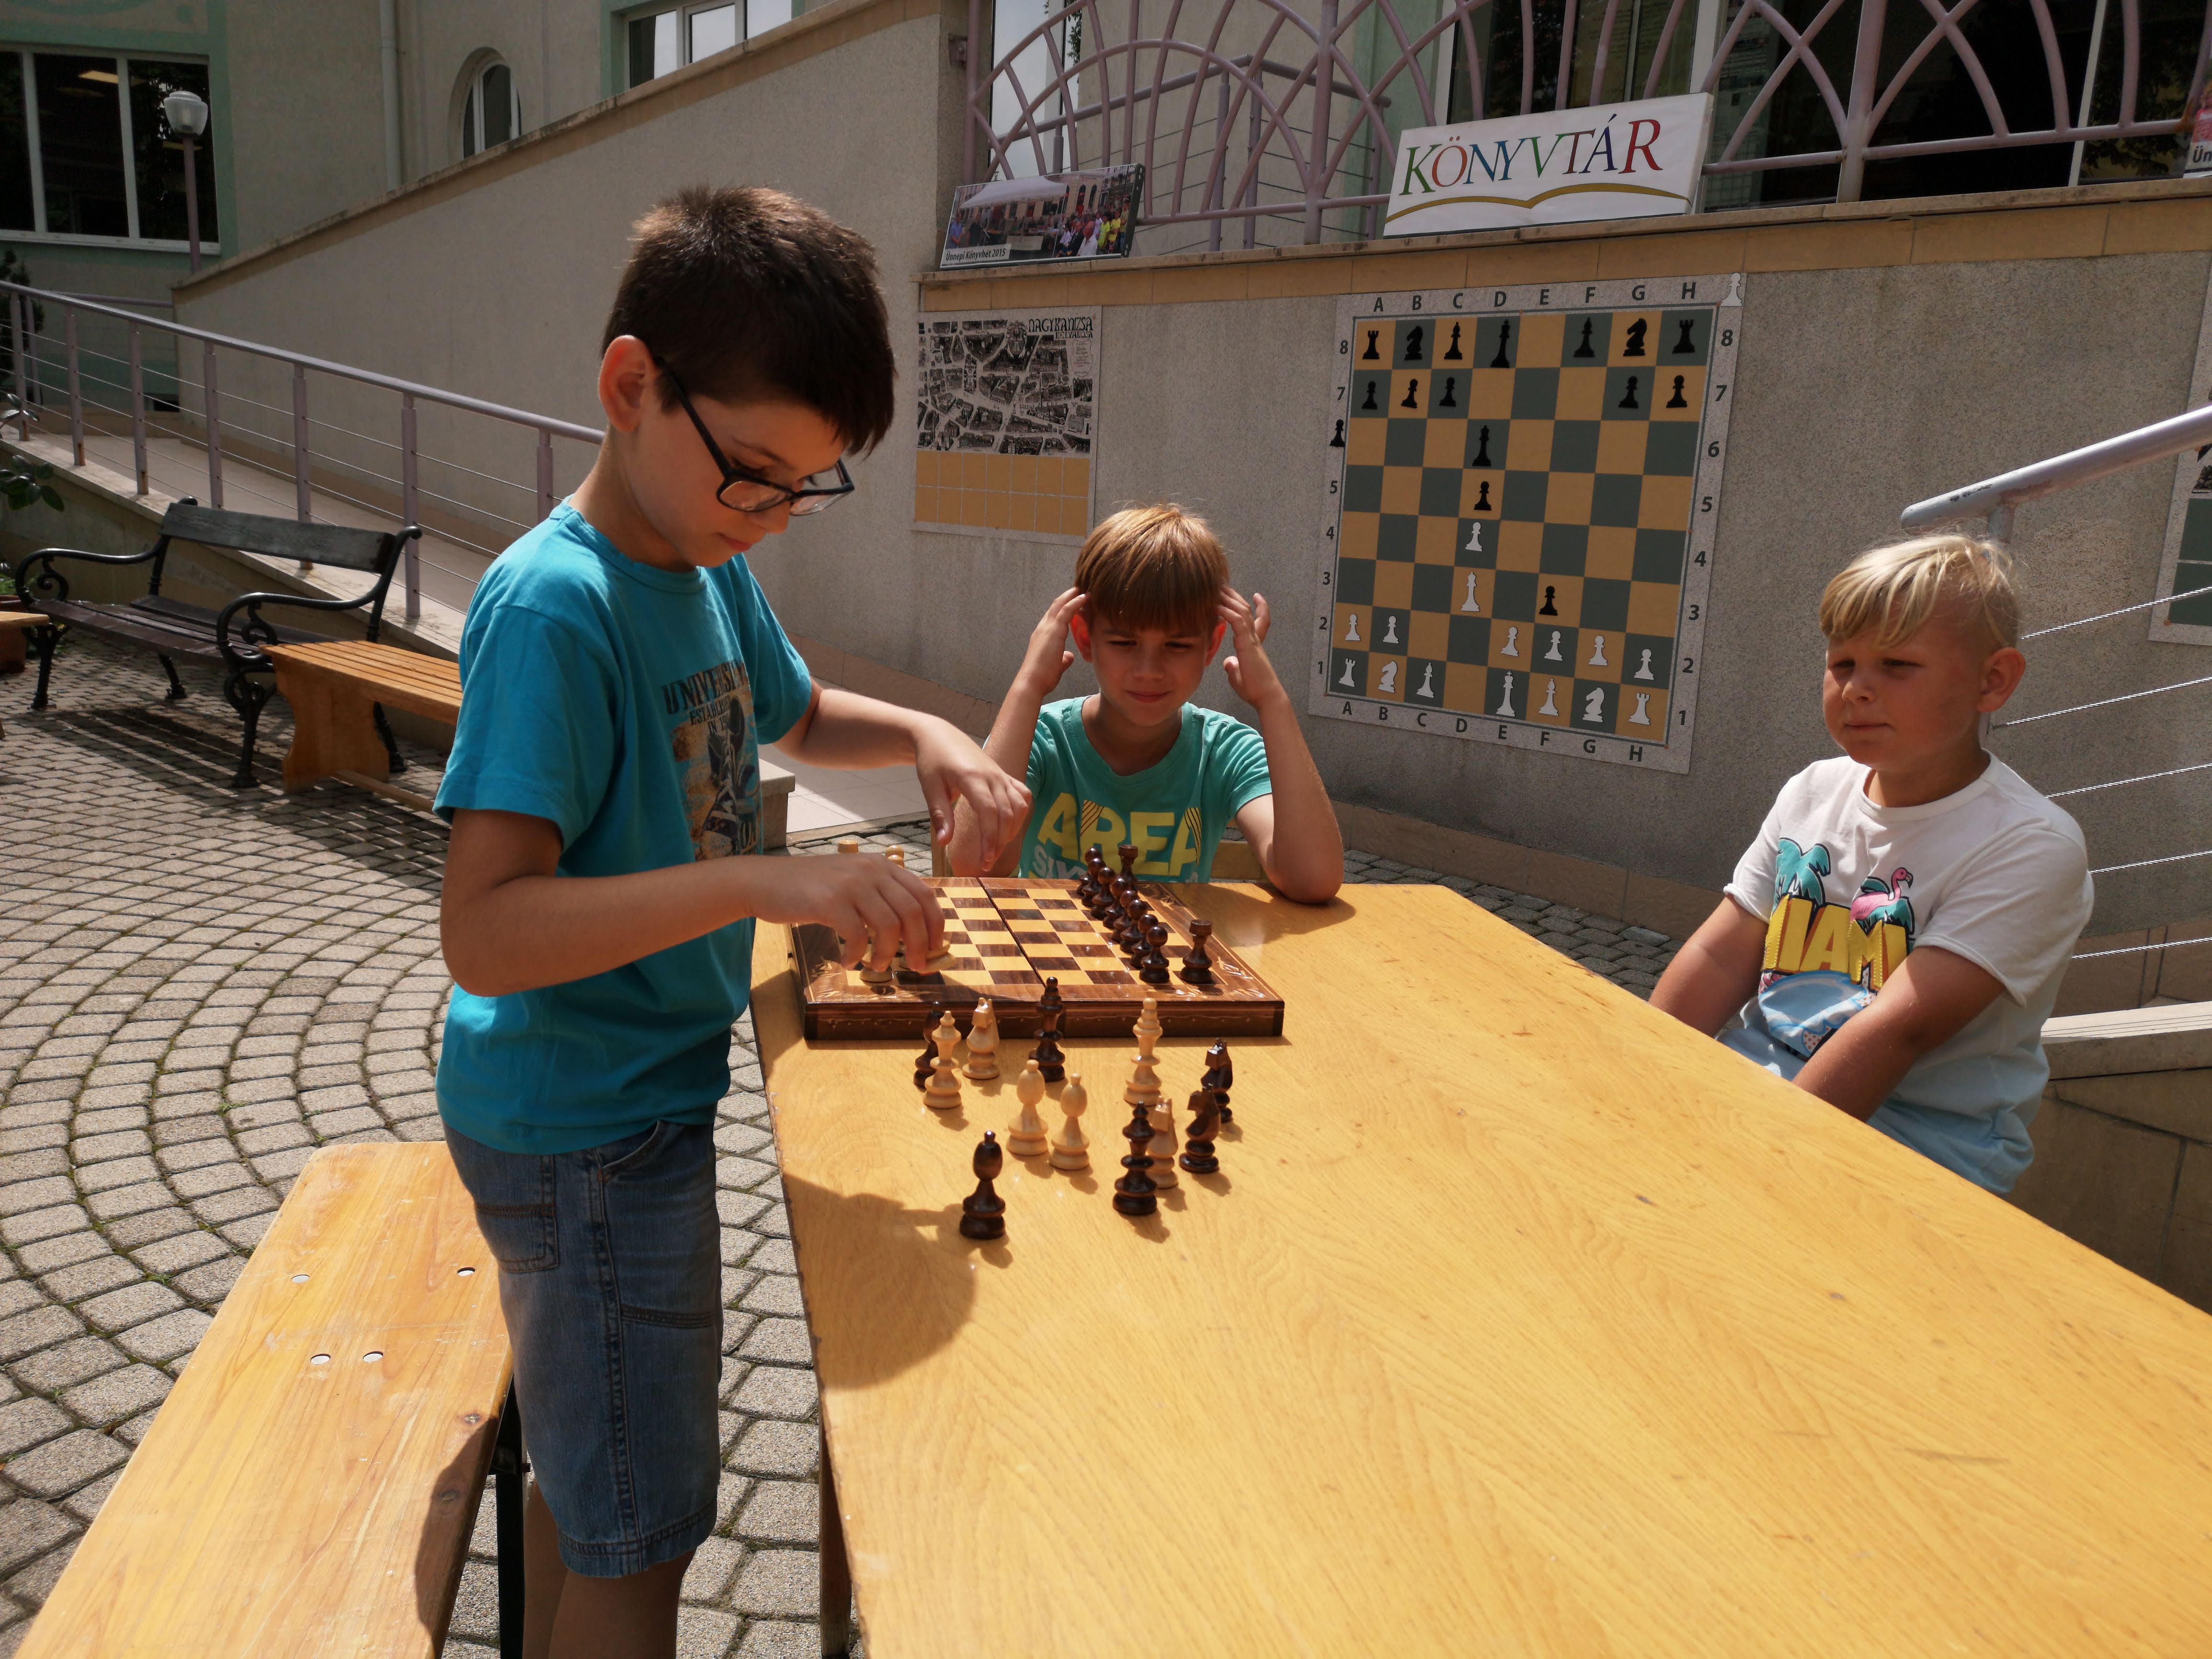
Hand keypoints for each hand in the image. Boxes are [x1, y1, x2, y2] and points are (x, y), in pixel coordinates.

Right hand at [746, 851, 942, 972]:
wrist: (764, 882)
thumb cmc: (809, 888)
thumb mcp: (852, 881)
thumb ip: (880, 896)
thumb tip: (912, 931)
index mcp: (881, 866)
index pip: (924, 894)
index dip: (936, 924)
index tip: (936, 947)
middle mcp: (871, 870)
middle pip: (913, 912)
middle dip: (921, 945)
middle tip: (916, 966)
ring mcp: (850, 884)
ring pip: (890, 926)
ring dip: (888, 954)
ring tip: (877, 966)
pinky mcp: (829, 901)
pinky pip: (857, 936)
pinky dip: (856, 954)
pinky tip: (847, 960)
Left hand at [915, 718, 1030, 864]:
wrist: (940, 735)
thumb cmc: (932, 761)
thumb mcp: (930, 787)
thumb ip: (940, 815)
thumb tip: (944, 843)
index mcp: (972, 777)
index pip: (989, 811)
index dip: (990, 837)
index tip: (985, 860)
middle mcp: (993, 775)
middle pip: (1007, 813)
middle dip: (999, 841)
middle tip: (986, 862)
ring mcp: (1001, 774)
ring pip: (1019, 806)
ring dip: (1012, 830)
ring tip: (996, 847)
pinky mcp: (1004, 775)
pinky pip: (1022, 795)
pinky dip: (1020, 813)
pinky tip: (1009, 827)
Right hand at [1014, 588, 1086, 698]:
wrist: (1032, 682)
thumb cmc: (1042, 677)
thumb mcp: (1056, 665)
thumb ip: (1063, 659)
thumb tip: (1069, 656)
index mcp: (1042, 636)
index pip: (1053, 617)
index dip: (1062, 608)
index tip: (1072, 601)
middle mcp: (1042, 628)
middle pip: (1055, 607)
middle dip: (1066, 597)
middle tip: (1078, 589)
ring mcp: (1047, 628)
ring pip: (1060, 605)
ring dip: (1072, 595)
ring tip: (1083, 589)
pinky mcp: (1054, 630)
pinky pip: (1066, 611)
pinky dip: (1075, 602)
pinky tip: (1084, 597)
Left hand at [1219, 588, 1286, 709]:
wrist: (1266, 696)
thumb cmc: (1255, 690)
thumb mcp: (1239, 676)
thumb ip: (1234, 667)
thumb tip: (1229, 662)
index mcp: (1254, 645)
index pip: (1260, 621)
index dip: (1260, 607)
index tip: (1256, 596)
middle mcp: (1254, 639)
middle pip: (1247, 610)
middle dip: (1235, 597)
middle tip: (1224, 586)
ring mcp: (1251, 640)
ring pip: (1242, 611)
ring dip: (1229, 599)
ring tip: (1218, 589)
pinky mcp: (1247, 644)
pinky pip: (1237, 621)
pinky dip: (1227, 611)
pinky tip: (1216, 606)